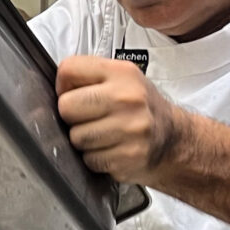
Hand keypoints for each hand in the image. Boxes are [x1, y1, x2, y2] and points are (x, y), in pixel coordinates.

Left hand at [56, 55, 182, 184]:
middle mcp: (127, 98)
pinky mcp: (127, 156)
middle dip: (72, 116)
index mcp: (122, 73)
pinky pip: (89, 159)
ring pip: (76, 137)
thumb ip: (89, 77)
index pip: (68, 70)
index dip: (64, 86)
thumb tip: (55, 90)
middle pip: (66, 107)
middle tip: (90, 118)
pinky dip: (95, 158)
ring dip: (83, 140)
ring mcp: (129, 129)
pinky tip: (111, 149)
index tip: (75, 94)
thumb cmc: (140, 108)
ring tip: (103, 135)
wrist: (174, 140)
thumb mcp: (122, 79)